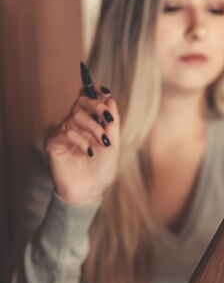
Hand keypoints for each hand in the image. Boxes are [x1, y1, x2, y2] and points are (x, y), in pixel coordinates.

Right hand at [45, 86, 119, 204]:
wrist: (89, 192)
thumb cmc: (101, 171)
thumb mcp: (113, 144)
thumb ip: (112, 123)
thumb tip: (110, 99)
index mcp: (88, 124)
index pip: (87, 100)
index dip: (93, 91)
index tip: (104, 90)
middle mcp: (74, 126)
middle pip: (81, 102)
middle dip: (96, 106)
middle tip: (108, 119)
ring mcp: (62, 133)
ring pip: (75, 116)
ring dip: (94, 128)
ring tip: (103, 143)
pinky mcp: (53, 143)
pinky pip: (66, 132)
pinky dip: (81, 140)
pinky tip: (88, 153)